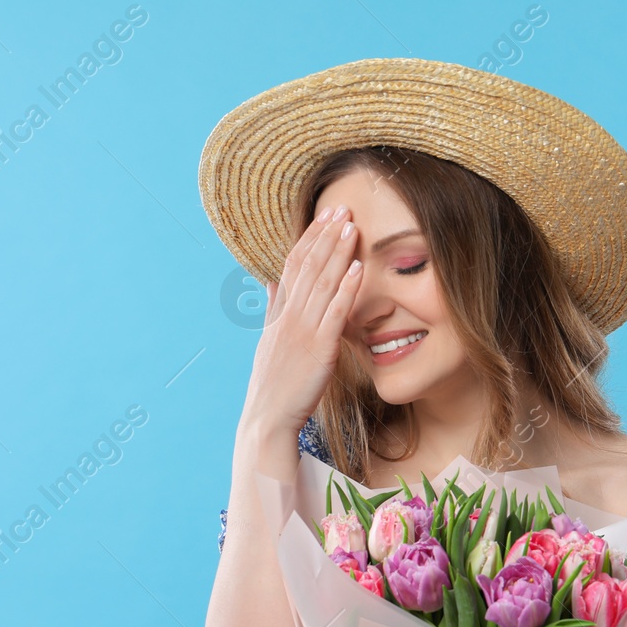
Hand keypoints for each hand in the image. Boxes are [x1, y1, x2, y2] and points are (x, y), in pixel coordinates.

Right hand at [239, 204, 363, 437]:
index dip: (310, 238)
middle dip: (326, 235)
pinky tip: (358, 269)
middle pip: (307, 266)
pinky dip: (346, 289)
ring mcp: (302, 332)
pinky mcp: (318, 350)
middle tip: (342, 207)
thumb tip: (270, 282)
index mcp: (279, 314)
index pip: (293, 265)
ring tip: (352, 227)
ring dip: (338, 253)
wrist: (267, 420)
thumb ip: (272, 309)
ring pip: (321, 283)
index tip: (325, 216)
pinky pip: (334, 314)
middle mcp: (289, 317)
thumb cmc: (273, 386)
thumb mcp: (269, 342)